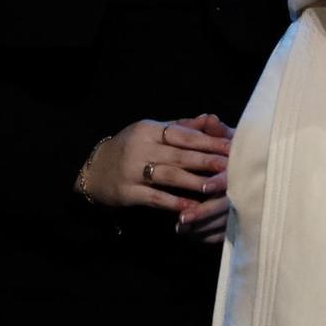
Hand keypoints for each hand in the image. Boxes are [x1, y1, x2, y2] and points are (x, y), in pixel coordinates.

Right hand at [76, 114, 229, 214]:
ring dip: (195, 182)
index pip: (184, 135)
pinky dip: (174, 202)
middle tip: (231, 167)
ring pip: (169, 176)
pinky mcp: (126, 192)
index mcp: (150, 130)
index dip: (209, 141)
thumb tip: (212, 118)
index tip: (232, 147)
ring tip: (217, 187)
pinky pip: (154, 197)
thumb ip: (183, 126)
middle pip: (180, 155)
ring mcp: (132, 171)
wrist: (93, 171)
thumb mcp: (153, 132)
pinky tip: (192, 207)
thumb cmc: (132, 148)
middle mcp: (140, 148)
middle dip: (207, 161)